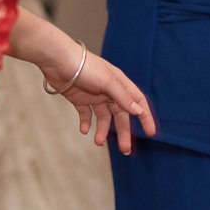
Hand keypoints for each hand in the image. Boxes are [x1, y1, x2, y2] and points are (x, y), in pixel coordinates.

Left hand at [41, 48, 156, 154]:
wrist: (58, 60)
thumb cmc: (85, 67)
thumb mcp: (107, 82)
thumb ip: (123, 97)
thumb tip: (139, 111)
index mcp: (119, 84)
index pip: (137, 102)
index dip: (145, 117)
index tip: (151, 133)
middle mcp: (109, 90)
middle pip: (120, 115)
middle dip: (123, 132)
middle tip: (125, 149)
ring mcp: (94, 95)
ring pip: (103, 118)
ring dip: (102, 131)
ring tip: (98, 143)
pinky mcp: (79, 99)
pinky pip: (86, 115)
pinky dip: (86, 123)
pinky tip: (84, 131)